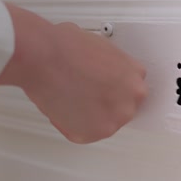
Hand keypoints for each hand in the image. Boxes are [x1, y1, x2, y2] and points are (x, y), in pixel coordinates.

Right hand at [0, 4, 146, 143]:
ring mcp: (114, 118)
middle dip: (101, 104)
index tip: (99, 88)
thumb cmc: (64, 46)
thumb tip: (99, 73)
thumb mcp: (99, 47)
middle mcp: (130, 98)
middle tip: (83, 96)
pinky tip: (61, 108)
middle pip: (120, 108)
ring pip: (101, 123)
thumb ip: (108, 67)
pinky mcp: (93, 133)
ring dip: (87, 117)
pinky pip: (82, 134)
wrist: (45, 57)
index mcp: (135, 74)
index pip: (129, 89)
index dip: (110, 88)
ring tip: (69, 100)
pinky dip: (70, 126)